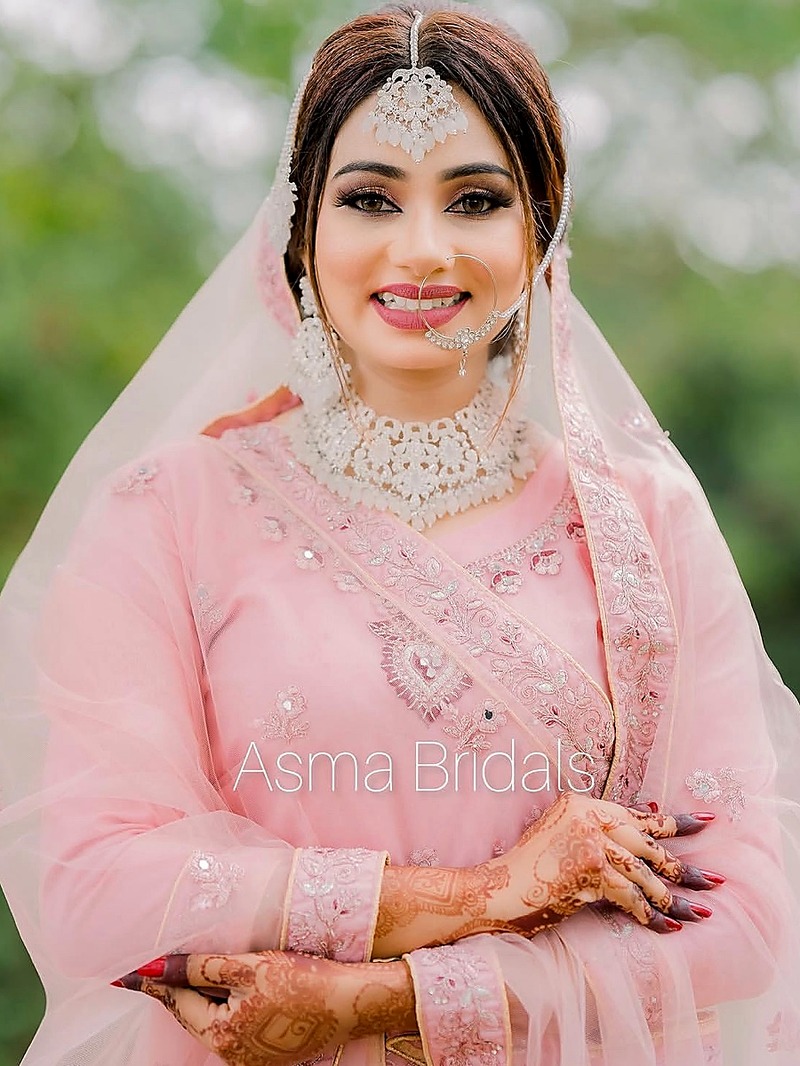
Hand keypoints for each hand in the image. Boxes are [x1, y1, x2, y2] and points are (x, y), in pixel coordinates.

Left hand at [114, 951, 415, 1065]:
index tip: (126, 971)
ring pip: (216, 1017)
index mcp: (223, 1034)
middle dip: (178, 987)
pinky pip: (238, 1022)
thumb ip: (202, 966)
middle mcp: (233, 1053)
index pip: (177, 1001)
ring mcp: (253, 1055)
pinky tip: (231, 984)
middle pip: (195, 1012)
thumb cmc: (303, 980)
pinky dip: (229, 1003)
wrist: (352, 1001)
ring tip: (189, 970)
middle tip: (154, 964)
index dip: (154, 981)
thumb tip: (158, 966)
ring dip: (204, 994)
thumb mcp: (250, 967)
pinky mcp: (271, 1050)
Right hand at [486, 792, 722, 935]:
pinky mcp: (590, 868)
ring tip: (698, 913)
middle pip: (649, 843)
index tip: (707, 822)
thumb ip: (598, 834)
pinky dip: (648, 914)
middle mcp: (589, 816)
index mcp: (583, 804)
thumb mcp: (562, 839)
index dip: (676, 822)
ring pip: (644, 872)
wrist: (498, 889)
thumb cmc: (529, 870)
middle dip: (684, 868)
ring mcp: (590, 840)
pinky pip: (630, 895)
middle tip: (715, 881)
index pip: (638, 815)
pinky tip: (665, 927)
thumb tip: (646, 844)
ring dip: (671, 899)